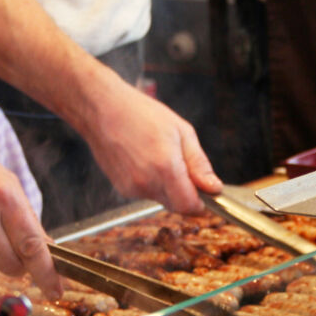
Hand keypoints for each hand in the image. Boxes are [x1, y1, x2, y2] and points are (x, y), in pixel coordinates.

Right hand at [80, 70, 223, 213]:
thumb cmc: (141, 113)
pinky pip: (147, 193)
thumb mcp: (182, 132)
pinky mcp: (122, 188)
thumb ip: (199, 164)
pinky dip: (153, 183)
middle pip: (177, 206)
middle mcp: (147, 182)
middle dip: (187, 194)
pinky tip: (146, 160)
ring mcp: (132, 187)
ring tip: (161, 157)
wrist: (101, 109)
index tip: (207, 193)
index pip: (189, 205)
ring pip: (163, 200)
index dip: (202, 203)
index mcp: (165, 167)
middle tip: (185, 168)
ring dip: (170, 188)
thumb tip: (214, 188)